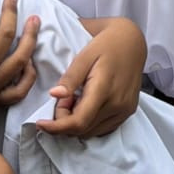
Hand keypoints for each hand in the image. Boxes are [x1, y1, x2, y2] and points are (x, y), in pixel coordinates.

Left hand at [37, 18, 144, 138]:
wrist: (132, 41)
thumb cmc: (106, 44)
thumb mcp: (85, 54)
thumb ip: (71, 77)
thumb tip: (55, 95)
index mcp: (105, 88)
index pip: (78, 121)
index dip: (56, 127)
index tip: (40, 123)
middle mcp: (118, 104)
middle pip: (82, 129)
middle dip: (64, 120)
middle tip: (64, 98)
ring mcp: (125, 109)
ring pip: (91, 132)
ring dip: (76, 122)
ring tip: (76, 99)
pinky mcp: (129, 111)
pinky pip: (103, 129)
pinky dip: (89, 123)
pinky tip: (87, 105)